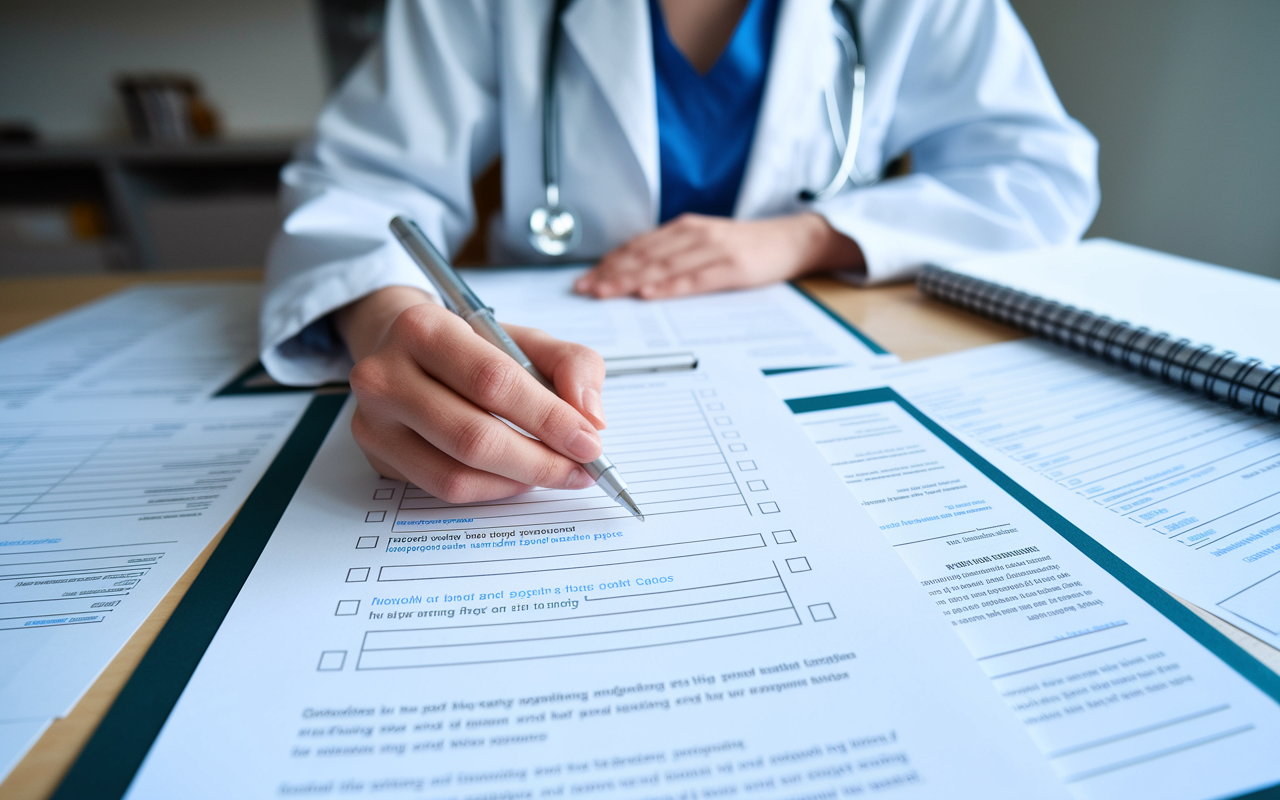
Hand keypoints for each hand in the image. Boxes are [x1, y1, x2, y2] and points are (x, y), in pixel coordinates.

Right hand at [335, 286, 607, 503]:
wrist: (402, 350)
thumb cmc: (470, 346)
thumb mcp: (525, 338)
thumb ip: (571, 365)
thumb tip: (590, 418)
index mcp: (423, 329)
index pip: (492, 382)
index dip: (548, 417)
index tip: (589, 440)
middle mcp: (385, 376)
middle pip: (473, 436)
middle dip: (540, 460)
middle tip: (581, 469)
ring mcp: (373, 421)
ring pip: (456, 475)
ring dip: (518, 482)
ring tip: (553, 472)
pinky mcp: (376, 456)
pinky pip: (442, 489)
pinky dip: (491, 490)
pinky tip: (516, 476)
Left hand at [574, 212, 864, 298]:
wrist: (793, 240)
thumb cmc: (747, 246)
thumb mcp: (706, 242)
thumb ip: (674, 252)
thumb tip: (635, 273)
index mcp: (685, 228)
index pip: (638, 247)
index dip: (609, 263)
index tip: (585, 280)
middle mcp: (694, 234)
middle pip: (644, 256)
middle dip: (611, 273)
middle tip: (585, 289)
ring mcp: (713, 249)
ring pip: (662, 266)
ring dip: (630, 280)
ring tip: (605, 292)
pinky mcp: (731, 266)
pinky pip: (693, 278)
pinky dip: (668, 287)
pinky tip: (648, 294)